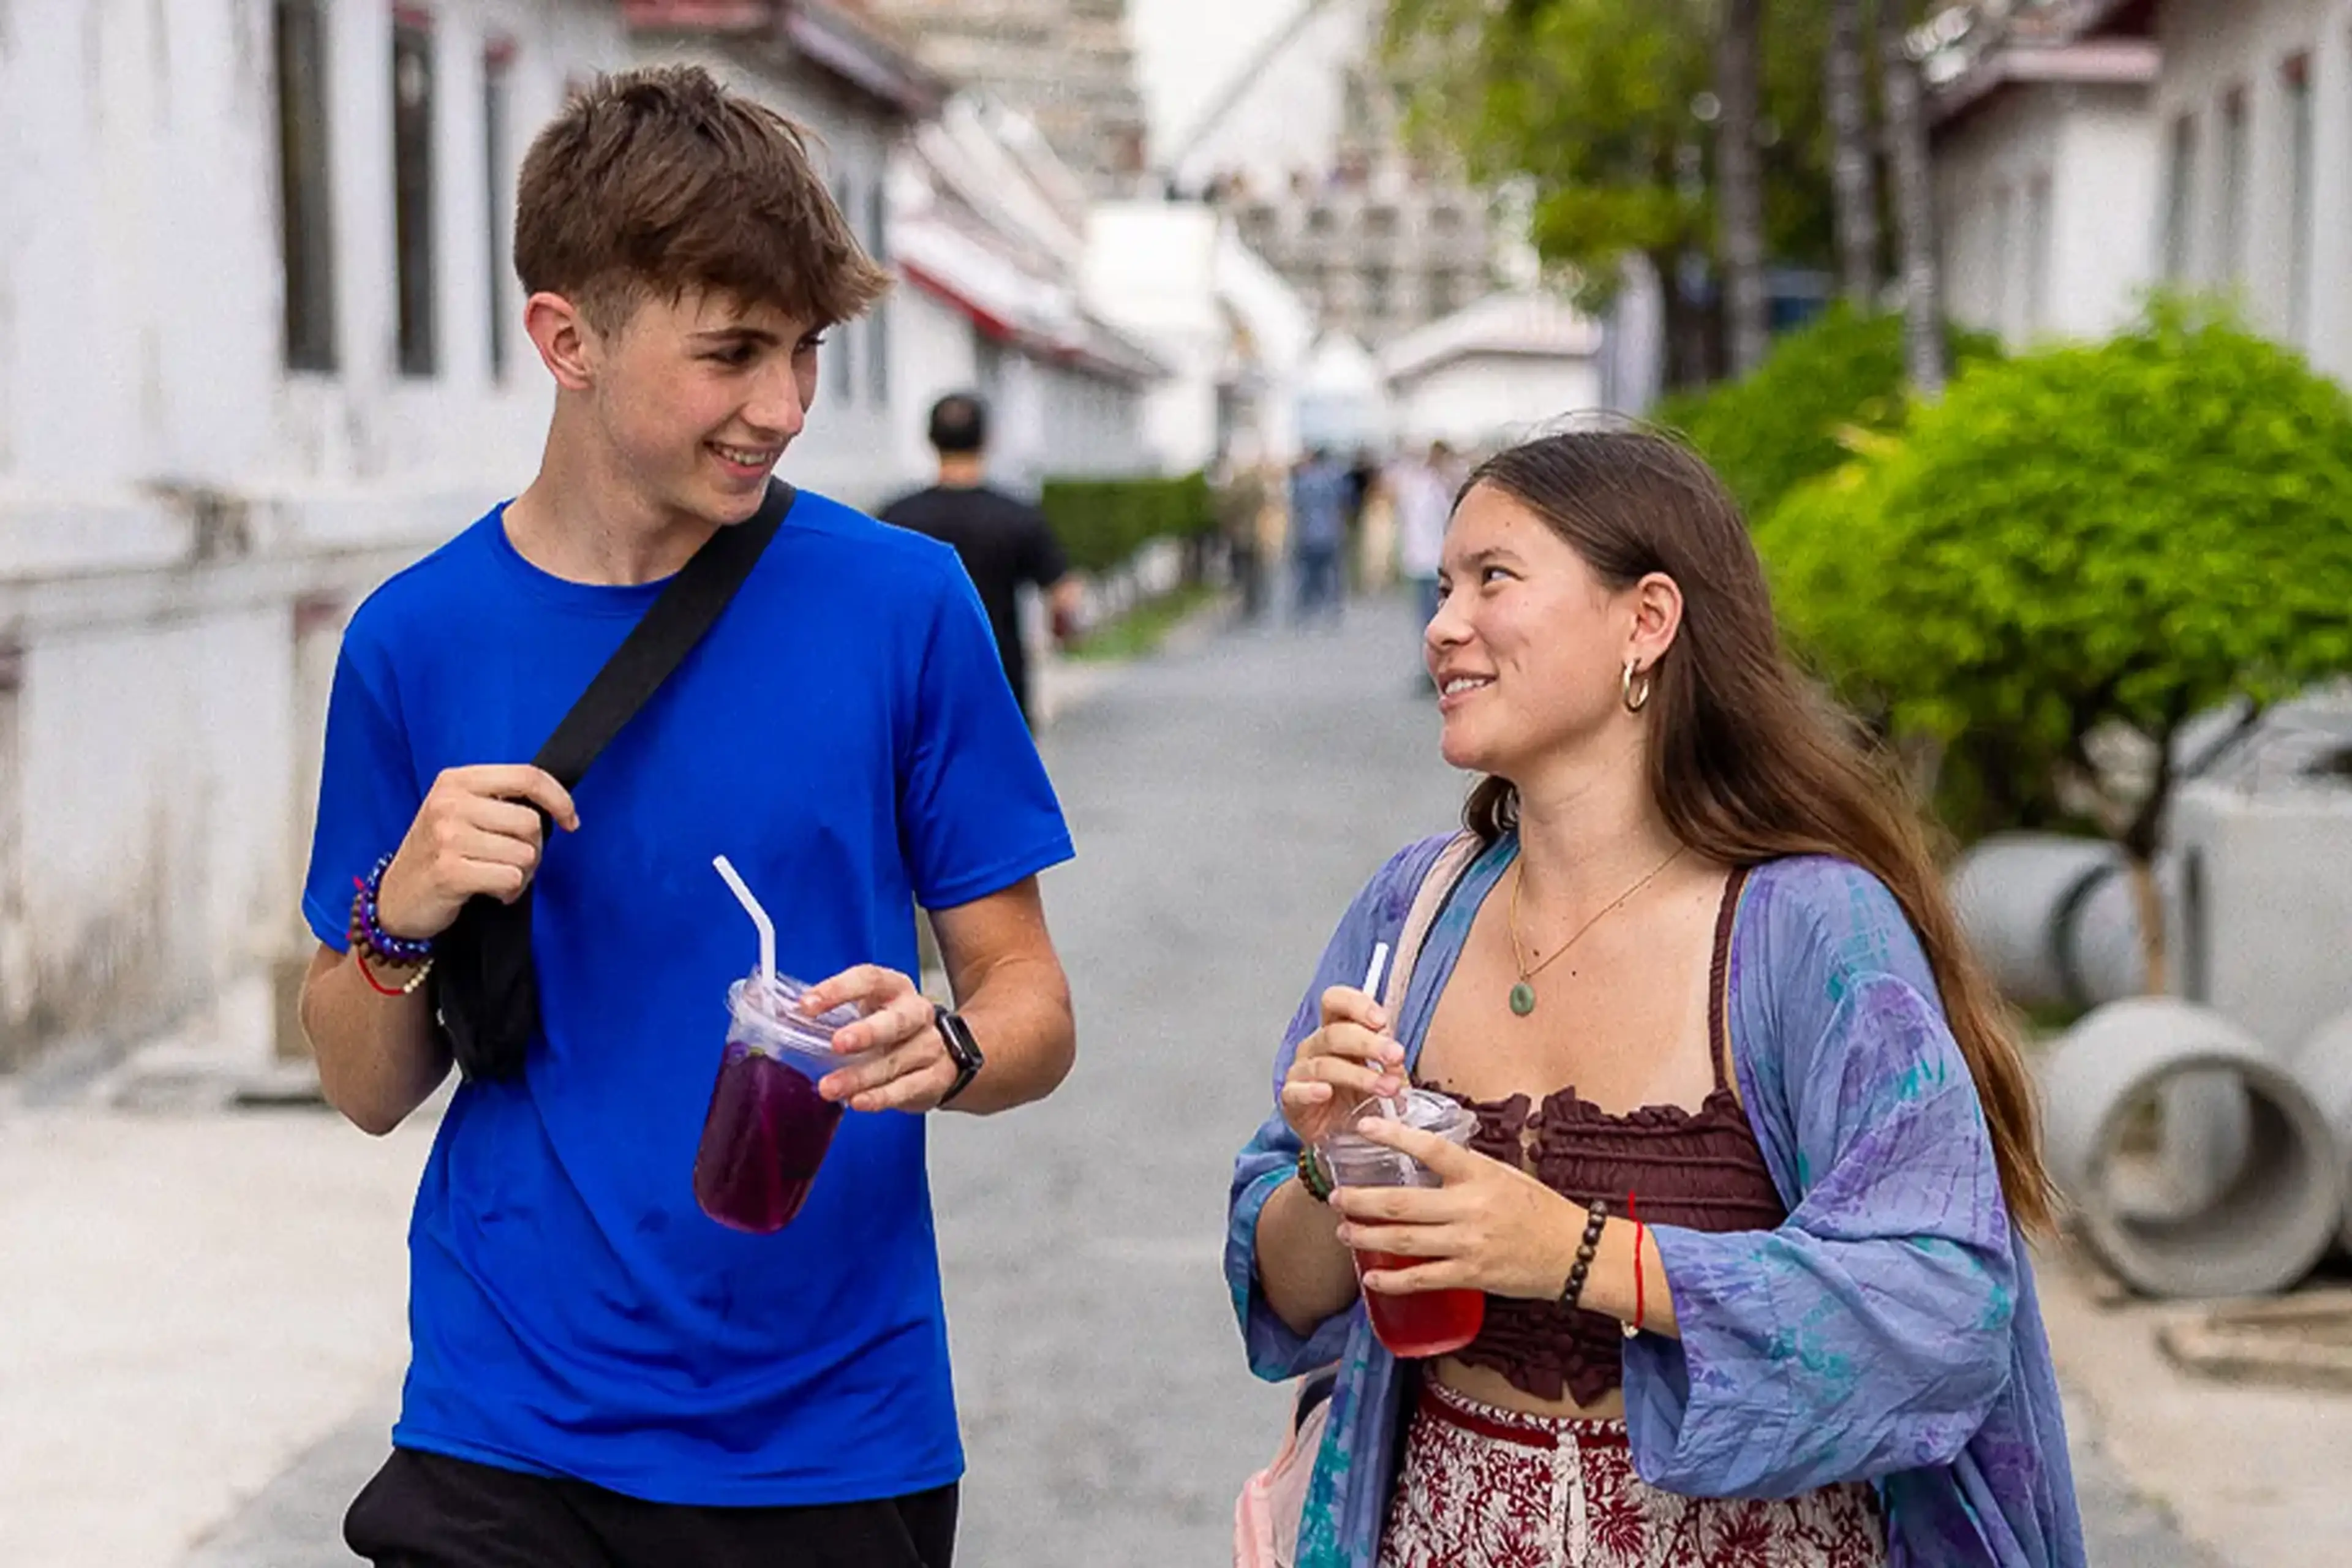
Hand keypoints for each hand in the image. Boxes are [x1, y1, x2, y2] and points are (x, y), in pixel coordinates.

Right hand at [376, 765, 579, 940]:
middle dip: (534, 850)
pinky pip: (510, 879)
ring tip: (496, 878)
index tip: (570, 821)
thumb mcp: (460, 813)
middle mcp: (450, 803)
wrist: (395, 899)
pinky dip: (509, 892)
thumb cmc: (438, 854)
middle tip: (512, 863)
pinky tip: (490, 892)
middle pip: (531, 822)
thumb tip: (556, 809)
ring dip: (521, 875)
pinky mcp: (449, 871)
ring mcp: (447, 837)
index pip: (527, 776)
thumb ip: (499, 802)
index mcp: (457, 781)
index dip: (559, 799)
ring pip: (524, 854)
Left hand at [798, 965, 957, 1112]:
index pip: (869, 979)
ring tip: (830, 1087)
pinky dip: (880, 1097)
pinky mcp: (933, 1078)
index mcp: (894, 989)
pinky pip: (906, 1088)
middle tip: (837, 1043)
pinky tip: (858, 1101)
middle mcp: (916, 1014)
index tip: (807, 1005)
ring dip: (860, 1076)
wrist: (939, 1056)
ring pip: (896, 1061)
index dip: (838, 989)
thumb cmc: (891, 1030)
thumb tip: (773, 1011)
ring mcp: (929, 1046)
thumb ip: (828, 1011)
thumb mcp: (865, 1011)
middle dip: (867, 1032)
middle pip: (896, 1020)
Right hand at [1279, 986, 1407, 1147]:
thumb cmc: (1359, 1097)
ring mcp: (1300, 1072)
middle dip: (1369, 1043)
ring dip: (1359, 1075)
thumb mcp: (1381, 1073)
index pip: (1336, 1001)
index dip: (1356, 1005)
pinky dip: (1310, 1090)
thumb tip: (1397, 1054)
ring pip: (1324, 1065)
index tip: (1382, 1021)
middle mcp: (1314, 1046)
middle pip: (1334, 1033)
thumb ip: (1388, 1059)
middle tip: (1396, 1056)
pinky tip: (1325, 1092)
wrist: (1340, 1135)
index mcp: (1334, 1030)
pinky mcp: (1290, 1100)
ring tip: (1388, 1088)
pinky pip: (1295, 1092)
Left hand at [1327, 1117, 1586, 1301]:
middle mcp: (1470, 1208)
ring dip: (1366, 1237)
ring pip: (1403, 1242)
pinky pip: (1422, 1279)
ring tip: (1344, 1231)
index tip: (1363, 1128)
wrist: (1575, 1254)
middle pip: (1402, 1203)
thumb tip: (1425, 1154)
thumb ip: (1466, 1167)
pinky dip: (1392, 1281)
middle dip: (1361, 1201)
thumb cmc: (1539, 1209)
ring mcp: (1469, 1244)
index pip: (1430, 1149)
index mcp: (1479, 1174)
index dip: (1394, 1136)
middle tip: (1336, 1196)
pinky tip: (1371, 1279)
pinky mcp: (1471, 1276)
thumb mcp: (1505, 1174)